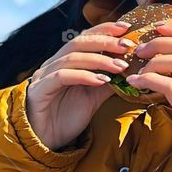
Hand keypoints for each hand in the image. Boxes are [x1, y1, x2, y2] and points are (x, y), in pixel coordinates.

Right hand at [25, 21, 135, 150]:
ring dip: (98, 60)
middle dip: (104, 42)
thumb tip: (131, 72)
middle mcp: (53, 64)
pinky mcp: (39, 90)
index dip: (104, 30)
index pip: (84, 37)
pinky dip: (83, 76)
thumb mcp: (93, 98)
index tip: (126, 28)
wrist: (43, 143)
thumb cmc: (66, 119)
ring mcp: (44, 76)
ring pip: (72, 58)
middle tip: (126, 46)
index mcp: (64, 61)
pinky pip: (62, 77)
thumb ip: (108, 83)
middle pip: (78, 43)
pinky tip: (101, 80)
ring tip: (120, 67)